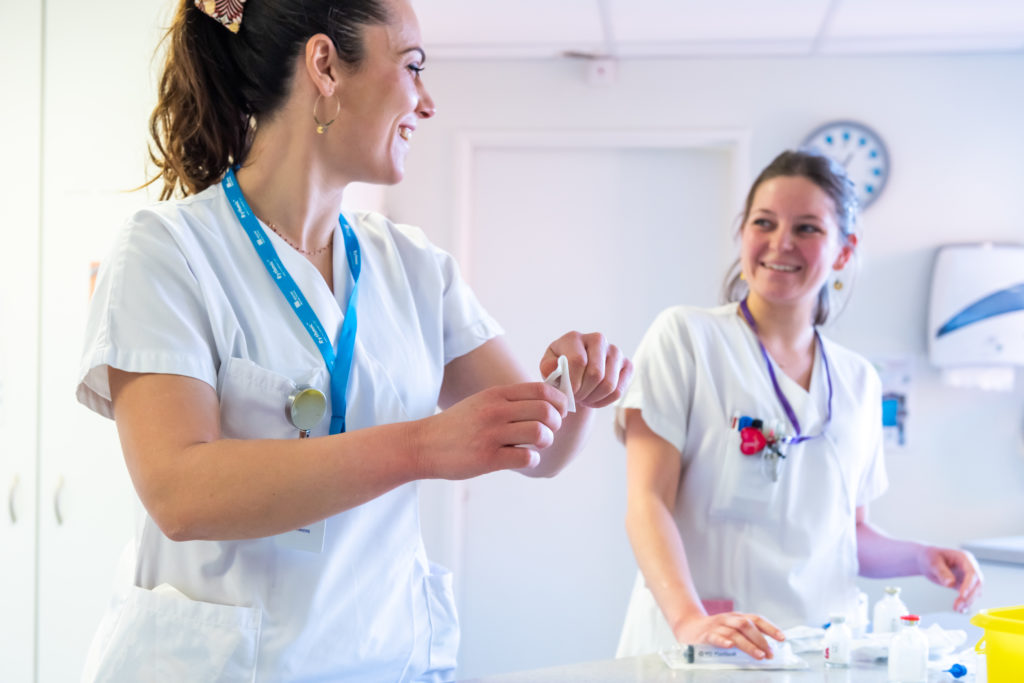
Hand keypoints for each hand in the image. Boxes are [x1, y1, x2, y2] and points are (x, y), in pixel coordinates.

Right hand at [416, 383, 567, 479]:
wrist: (424, 444)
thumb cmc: (458, 425)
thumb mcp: (482, 402)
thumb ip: (510, 400)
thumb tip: (547, 402)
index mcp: (496, 394)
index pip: (542, 390)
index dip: (559, 402)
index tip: (558, 413)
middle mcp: (495, 411)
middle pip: (546, 411)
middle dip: (555, 424)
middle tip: (548, 432)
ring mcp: (491, 434)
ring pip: (539, 433)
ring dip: (545, 442)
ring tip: (536, 446)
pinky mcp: (487, 458)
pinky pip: (526, 457)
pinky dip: (532, 460)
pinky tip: (523, 459)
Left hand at [541, 331, 632, 408]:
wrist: (577, 373)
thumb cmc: (560, 369)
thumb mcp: (548, 367)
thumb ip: (548, 367)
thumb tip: (558, 367)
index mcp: (575, 337)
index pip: (578, 361)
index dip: (572, 382)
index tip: (566, 392)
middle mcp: (598, 339)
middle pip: (596, 374)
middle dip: (583, 393)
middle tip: (575, 397)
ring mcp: (615, 351)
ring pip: (609, 385)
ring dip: (593, 398)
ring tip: (583, 398)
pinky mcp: (627, 365)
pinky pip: (618, 391)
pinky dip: (604, 401)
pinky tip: (594, 398)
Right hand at [673, 612, 784, 660]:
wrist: (688, 626)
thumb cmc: (714, 631)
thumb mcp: (732, 630)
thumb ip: (746, 637)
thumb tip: (767, 650)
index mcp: (737, 618)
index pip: (756, 619)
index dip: (770, 628)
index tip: (782, 638)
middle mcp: (728, 620)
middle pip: (747, 625)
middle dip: (761, 640)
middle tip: (770, 654)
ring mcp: (717, 627)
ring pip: (734, 633)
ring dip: (748, 644)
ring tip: (759, 656)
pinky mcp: (705, 635)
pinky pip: (715, 637)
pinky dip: (723, 641)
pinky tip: (729, 646)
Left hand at [918, 546, 982, 612]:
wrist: (925, 560)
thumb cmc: (929, 557)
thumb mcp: (932, 562)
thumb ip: (942, 572)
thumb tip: (950, 583)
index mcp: (964, 558)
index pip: (972, 572)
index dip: (969, 584)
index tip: (962, 595)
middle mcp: (969, 567)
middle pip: (977, 583)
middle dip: (970, 596)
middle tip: (959, 605)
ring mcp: (968, 576)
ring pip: (975, 591)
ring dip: (968, 601)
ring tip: (957, 608)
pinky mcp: (965, 584)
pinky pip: (969, 595)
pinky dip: (966, 603)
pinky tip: (960, 609)